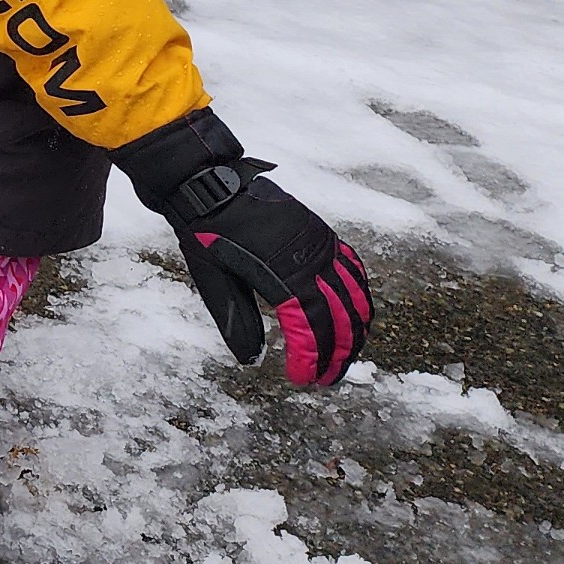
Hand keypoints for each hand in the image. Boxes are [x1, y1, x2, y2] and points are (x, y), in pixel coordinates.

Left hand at [117, 108, 371, 385]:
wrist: (209, 183)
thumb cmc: (205, 231)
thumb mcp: (211, 279)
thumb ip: (236, 320)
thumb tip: (252, 360)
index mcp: (280, 275)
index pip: (309, 329)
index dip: (312, 359)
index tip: (304, 380)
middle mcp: (309, 260)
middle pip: (339, 318)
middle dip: (338, 353)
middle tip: (327, 379)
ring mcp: (320, 244)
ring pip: (353, 296)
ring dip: (355, 330)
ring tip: (346, 356)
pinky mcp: (321, 233)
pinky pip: (352, 268)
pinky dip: (358, 295)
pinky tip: (357, 314)